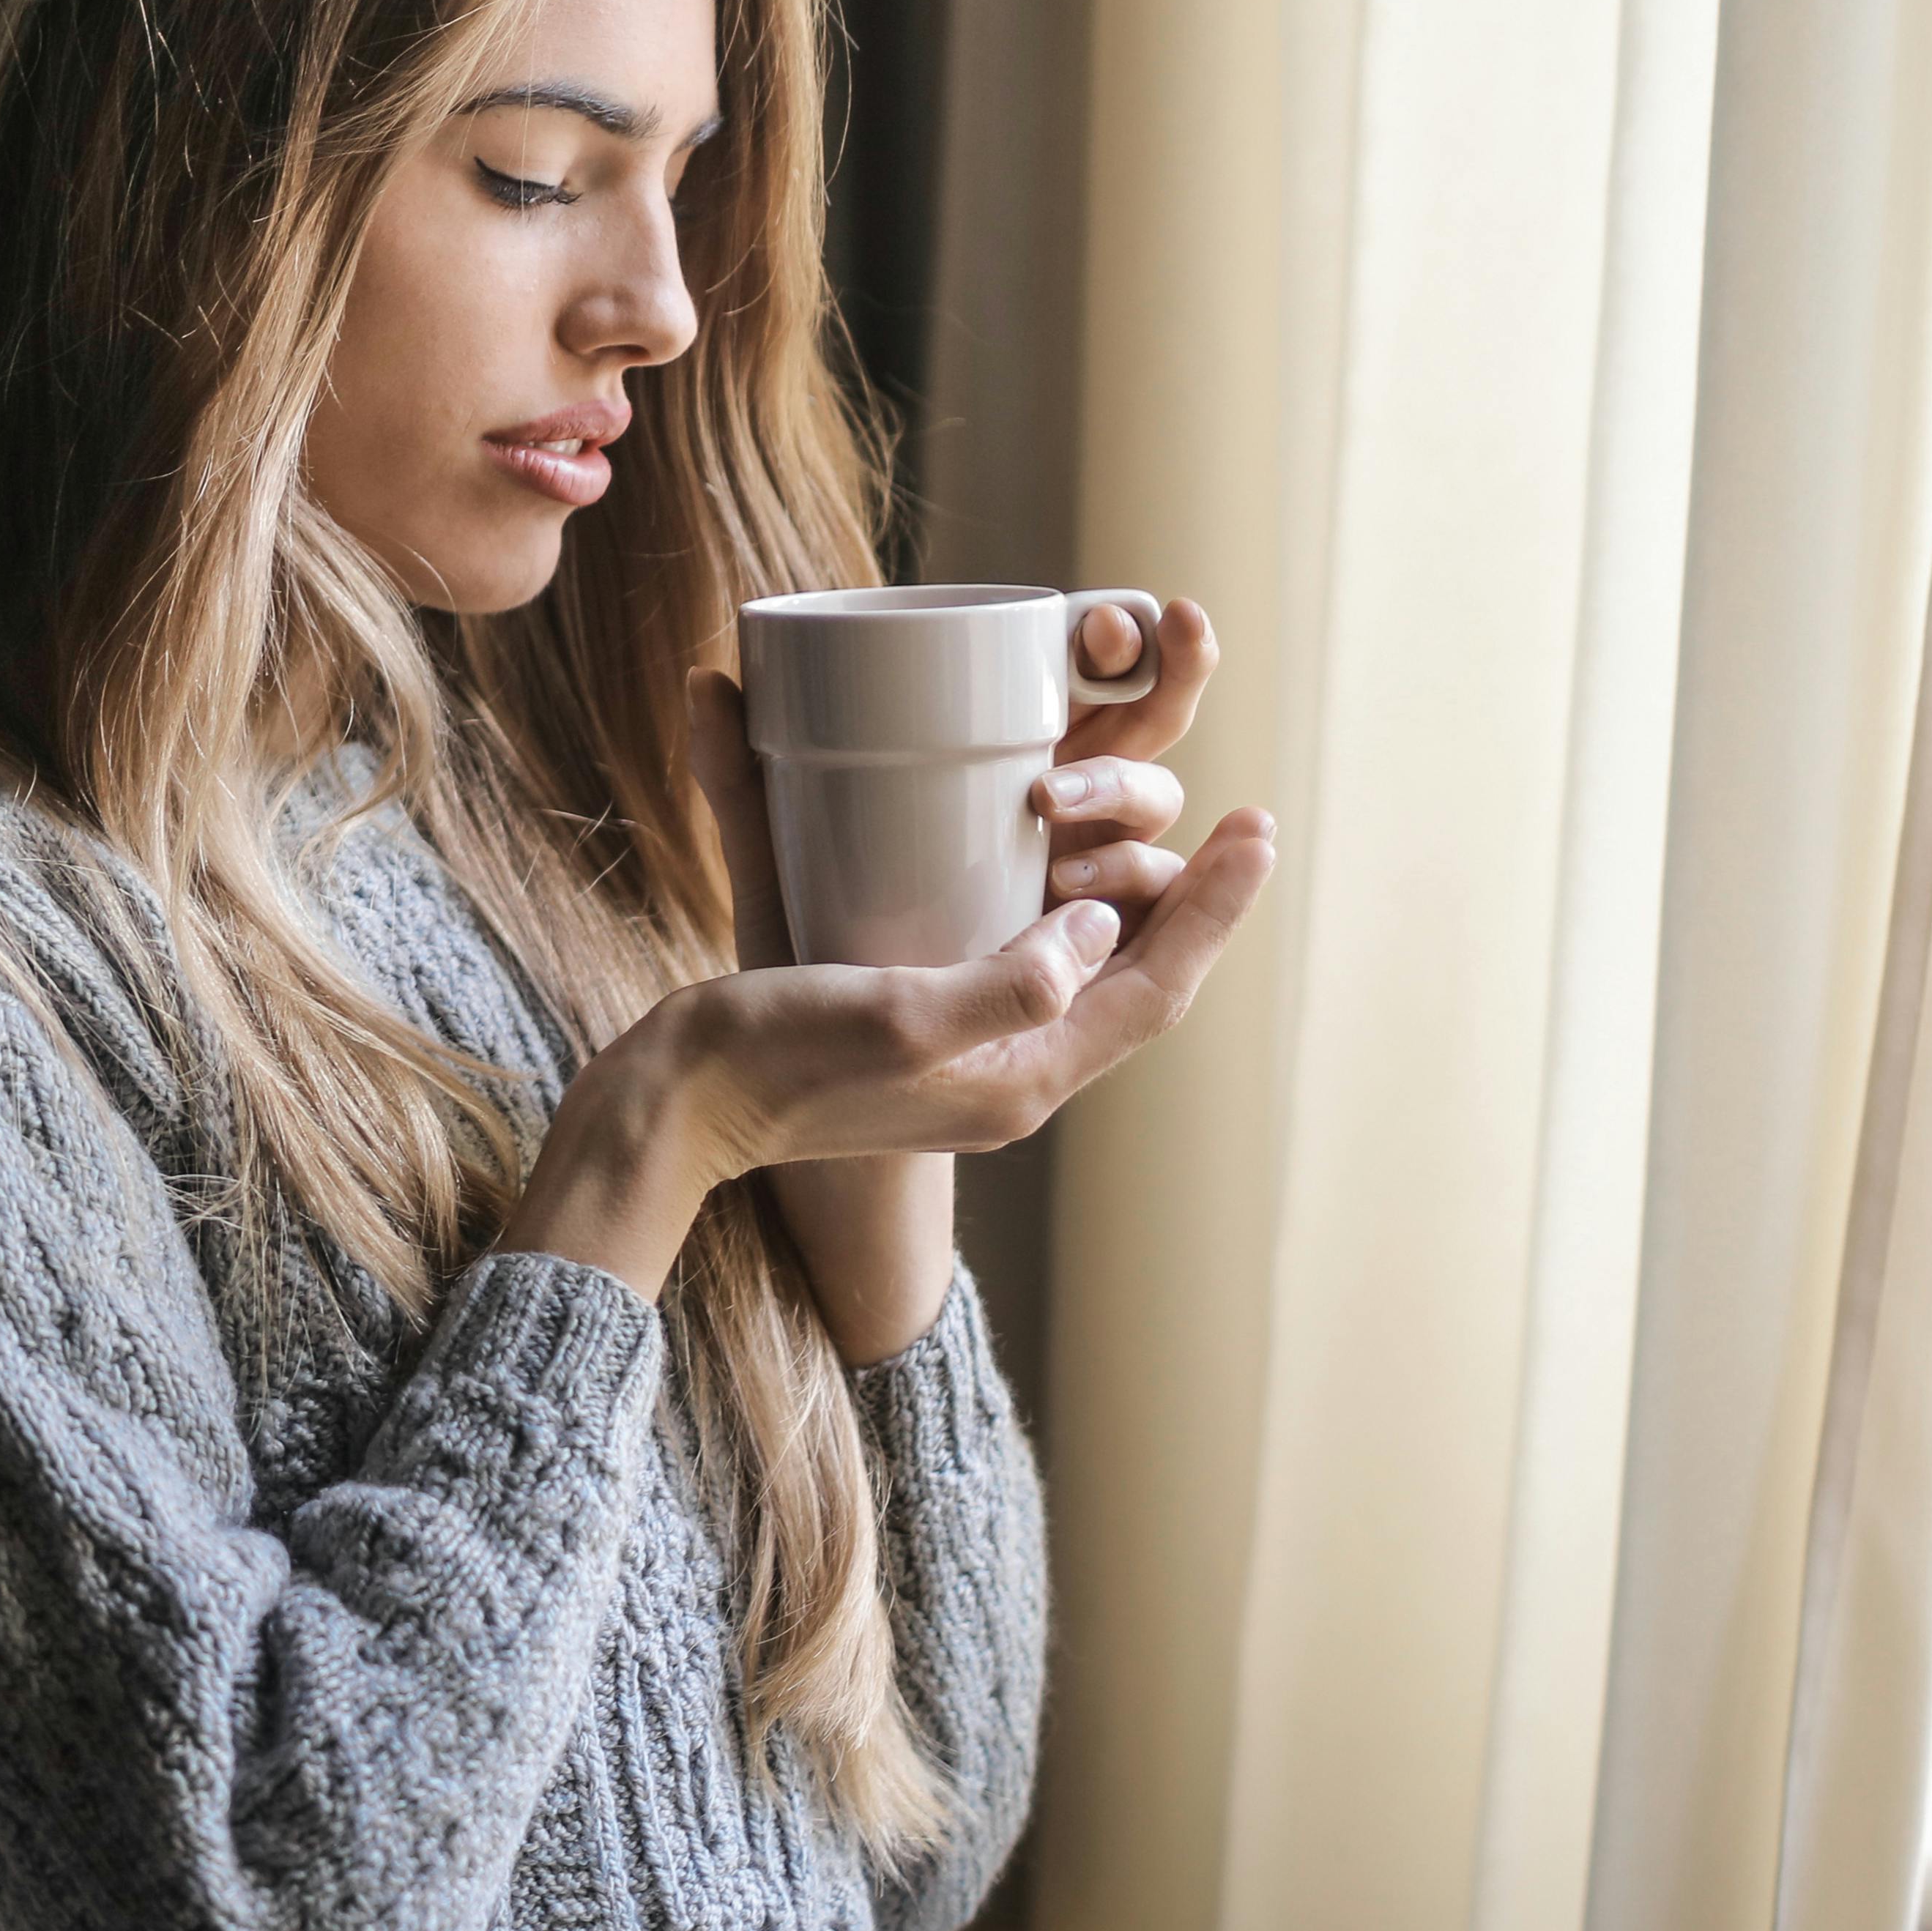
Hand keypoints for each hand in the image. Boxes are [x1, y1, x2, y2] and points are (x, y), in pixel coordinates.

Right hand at [496, 598, 1276, 1324]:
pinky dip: (1060, 912)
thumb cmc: (771, 1060)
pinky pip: (1025, 966)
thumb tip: (1095, 929)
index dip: (1214, 910)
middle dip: (1192, 905)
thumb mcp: (894, 1014)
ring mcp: (966, 1057)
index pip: (1155, 992)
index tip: (1256, 829)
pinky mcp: (920, 1027)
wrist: (674, 1109)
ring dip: (1136, 906)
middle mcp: (1010, 1076)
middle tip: (1233, 821)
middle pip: (1138, 985)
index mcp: (1021, 1080)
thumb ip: (1004, 982)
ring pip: (1088, 976)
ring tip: (1160, 833)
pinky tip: (1048, 868)